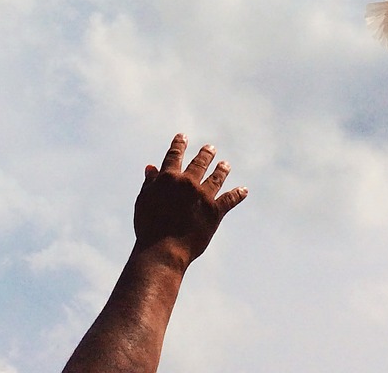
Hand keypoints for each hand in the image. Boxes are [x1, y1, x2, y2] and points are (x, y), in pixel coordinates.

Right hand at [132, 133, 247, 268]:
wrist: (164, 250)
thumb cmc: (148, 227)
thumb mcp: (144, 201)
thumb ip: (149, 183)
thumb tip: (151, 167)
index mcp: (168, 178)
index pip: (175, 155)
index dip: (179, 144)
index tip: (182, 136)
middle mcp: (188, 182)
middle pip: (199, 163)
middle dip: (205, 154)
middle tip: (210, 148)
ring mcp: (203, 196)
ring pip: (216, 178)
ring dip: (221, 170)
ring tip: (225, 164)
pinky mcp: (215, 211)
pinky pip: (229, 200)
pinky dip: (237, 194)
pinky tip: (243, 190)